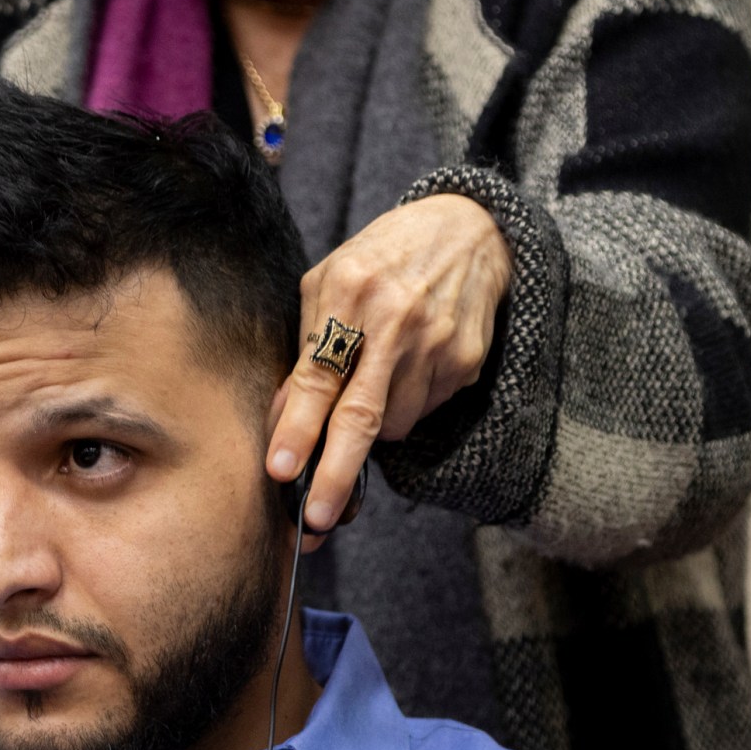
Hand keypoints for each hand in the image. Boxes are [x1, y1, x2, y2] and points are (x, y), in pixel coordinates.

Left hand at [267, 194, 511, 532]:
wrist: (469, 229)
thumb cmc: (383, 255)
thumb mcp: (331, 279)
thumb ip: (308, 343)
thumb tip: (284, 413)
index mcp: (351, 292)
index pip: (319, 377)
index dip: (299, 428)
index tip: (281, 470)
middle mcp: (396, 321)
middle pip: (362, 417)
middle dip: (336, 475)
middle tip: (316, 520)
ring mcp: (437, 345)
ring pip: (393, 425)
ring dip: (372, 427)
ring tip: (374, 379)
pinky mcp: (465, 363)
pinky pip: (424, 411)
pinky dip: (406, 405)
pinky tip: (408, 366)